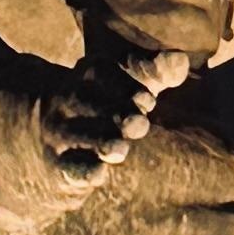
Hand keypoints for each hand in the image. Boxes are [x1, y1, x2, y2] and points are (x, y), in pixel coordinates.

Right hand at [41, 46, 188, 186]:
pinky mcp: (59, 164)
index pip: (103, 73)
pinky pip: (70, 168)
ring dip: (101, 141)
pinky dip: (84, 170)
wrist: (55, 135)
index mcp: (88, 73)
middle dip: (116, 112)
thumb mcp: (134, 84)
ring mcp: (59, 132)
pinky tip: (100, 173)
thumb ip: (159, 72)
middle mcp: (68, 100)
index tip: (148, 100)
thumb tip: (179, 61)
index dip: (126, 86)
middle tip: (140, 123)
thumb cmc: (111, 105)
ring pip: (78, 134)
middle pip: (88, 102)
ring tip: (120, 149)